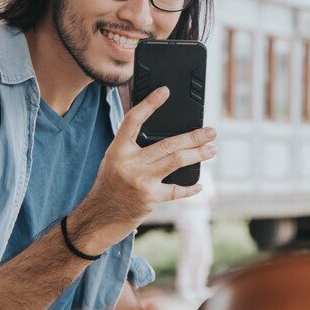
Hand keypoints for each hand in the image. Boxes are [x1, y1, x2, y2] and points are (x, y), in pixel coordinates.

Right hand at [71, 87, 216, 253]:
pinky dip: (190, 188)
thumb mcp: (113, 162)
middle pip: (167, 144)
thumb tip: (166, 139)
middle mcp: (129, 163)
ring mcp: (140, 181)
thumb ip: (133, 150)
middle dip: (193, 137)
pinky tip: (200, 184)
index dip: (149, 104)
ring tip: (212, 150)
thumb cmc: (108, 188)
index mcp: (118, 150)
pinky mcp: (149, 198)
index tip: (165, 92)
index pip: (134, 120)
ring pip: (176, 161)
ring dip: (198, 155)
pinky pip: (176, 190)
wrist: (98, 218)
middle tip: (211, 132)